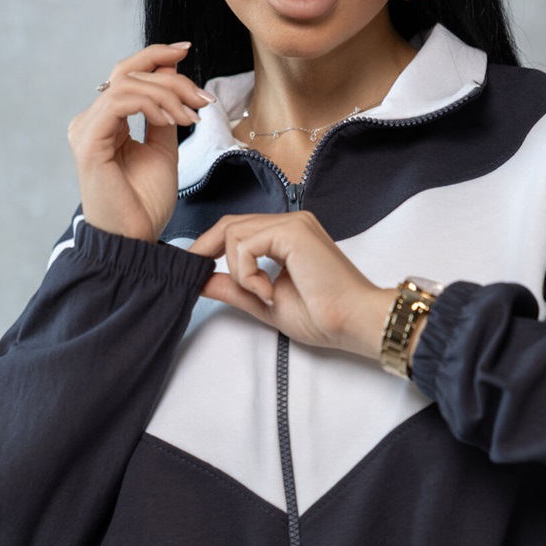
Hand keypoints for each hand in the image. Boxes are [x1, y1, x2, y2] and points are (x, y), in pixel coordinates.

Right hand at [67, 43, 216, 242]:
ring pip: (128, 84)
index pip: (127, 75)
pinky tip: (172, 121)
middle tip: (203, 101)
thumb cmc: (145, 204)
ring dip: (167, 94)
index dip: (156, 56)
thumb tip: (172, 75)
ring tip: (191, 117)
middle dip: (173, 79)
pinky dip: (151, 104)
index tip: (187, 51)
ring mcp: (85, 129)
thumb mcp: (163, 149)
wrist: (135, 240)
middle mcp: (90, 121)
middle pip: (130, 74)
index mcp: (105, 123)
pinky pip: (120, 101)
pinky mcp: (88, 140)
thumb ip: (164, 113)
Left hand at [189, 211, 396, 358]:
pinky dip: (248, 274)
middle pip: (230, 225)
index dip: (210, 247)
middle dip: (206, 249)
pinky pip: (246, 246)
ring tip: (263, 296)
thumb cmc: (323, 316)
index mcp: (287, 237)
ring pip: (234, 234)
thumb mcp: (265, 302)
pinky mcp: (292, 231)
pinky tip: (269, 292)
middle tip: (195, 274)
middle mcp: (290, 223)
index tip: (194, 269)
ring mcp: (292, 223)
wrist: (352, 322)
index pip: (238, 230)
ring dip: (239, 273)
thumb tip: (202, 280)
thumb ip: (235, 288)